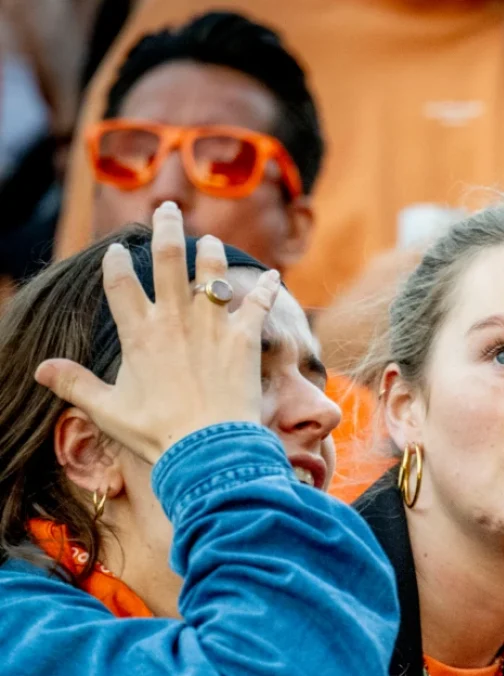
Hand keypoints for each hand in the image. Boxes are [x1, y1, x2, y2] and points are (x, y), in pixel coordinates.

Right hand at [34, 202, 280, 463]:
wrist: (208, 448)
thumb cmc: (158, 433)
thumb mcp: (109, 410)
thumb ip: (76, 385)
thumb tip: (41, 369)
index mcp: (138, 333)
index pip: (120, 283)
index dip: (117, 264)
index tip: (117, 252)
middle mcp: (174, 319)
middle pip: (167, 258)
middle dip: (166, 229)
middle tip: (168, 210)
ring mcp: (211, 325)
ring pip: (211, 272)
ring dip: (210, 251)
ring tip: (210, 241)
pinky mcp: (244, 339)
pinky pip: (257, 304)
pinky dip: (265, 288)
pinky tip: (273, 276)